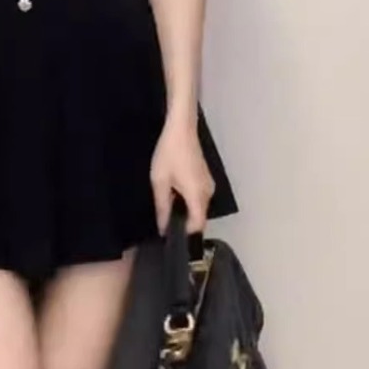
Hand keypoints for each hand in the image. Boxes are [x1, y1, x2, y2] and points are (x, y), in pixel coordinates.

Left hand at [149, 115, 214, 235]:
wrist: (181, 129)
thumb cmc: (169, 154)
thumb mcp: (160, 182)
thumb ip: (162, 207)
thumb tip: (163, 228)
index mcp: (197, 196)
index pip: (197, 226)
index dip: (185, 235)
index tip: (171, 239)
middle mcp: (208, 193)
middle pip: (199, 218)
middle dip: (184, 224)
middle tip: (165, 225)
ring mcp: (209, 185)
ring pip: (199, 208)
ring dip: (185, 211)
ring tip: (167, 210)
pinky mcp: (206, 178)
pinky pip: (199, 198)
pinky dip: (188, 201)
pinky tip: (174, 195)